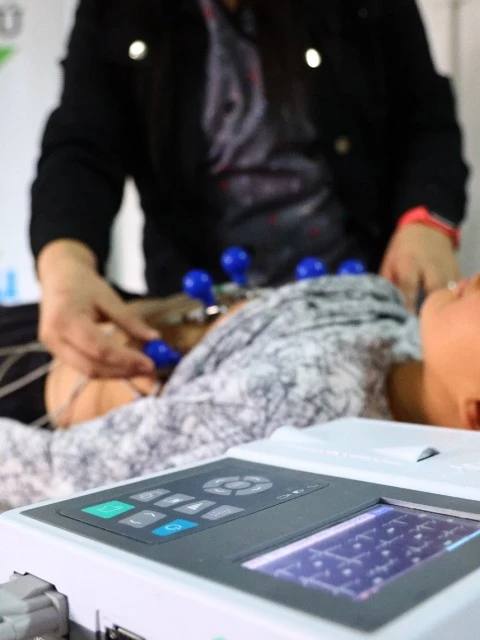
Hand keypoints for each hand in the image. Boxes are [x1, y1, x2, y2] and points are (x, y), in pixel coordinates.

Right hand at [37, 241, 158, 377]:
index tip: (150, 364)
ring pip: (89, 371)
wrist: (58, 278)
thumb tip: (154, 338)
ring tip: (141, 368)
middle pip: (92, 366)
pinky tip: (125, 365)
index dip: (126, 359)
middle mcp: (54, 338)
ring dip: (117, 373)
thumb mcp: (109, 297)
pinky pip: (84, 367)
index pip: (100, 348)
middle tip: (150, 369)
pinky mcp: (58, 353)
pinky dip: (107, 369)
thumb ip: (130, 320)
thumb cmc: (82, 285)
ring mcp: (53, 348)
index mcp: (66, 319)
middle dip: (124, 371)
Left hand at [379, 223, 460, 311]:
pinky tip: (439, 305)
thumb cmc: (403, 248)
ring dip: (437, 305)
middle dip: (425, 308)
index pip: (408, 286)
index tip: (404, 318)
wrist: (428, 228)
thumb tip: (385, 303)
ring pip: (446, 293)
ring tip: (429, 315)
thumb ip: (387, 282)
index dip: (406, 304)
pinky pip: (455, 290)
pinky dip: (447, 299)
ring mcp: (446, 269)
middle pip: (432, 291)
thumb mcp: (389, 261)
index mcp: (409, 262)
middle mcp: (430, 265)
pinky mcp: (457, 271)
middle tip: (418, 321)